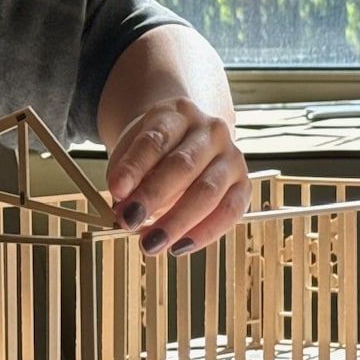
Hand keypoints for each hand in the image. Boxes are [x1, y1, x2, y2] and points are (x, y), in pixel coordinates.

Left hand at [104, 97, 249, 255]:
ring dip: (177, 222)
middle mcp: (211, 131)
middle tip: (129, 222)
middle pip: (183, 165)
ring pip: (208, 191)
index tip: (116, 191)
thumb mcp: (135, 152)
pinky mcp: (243, 183)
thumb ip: (128, 179)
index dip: (135, 167)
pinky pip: (230, 211)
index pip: (155, 140)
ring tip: (151, 244)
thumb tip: (124, 213)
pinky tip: (180, 246)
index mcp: (178, 113)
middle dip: (153, 197)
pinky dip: (205, 233)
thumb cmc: (157, 150)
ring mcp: (232, 156)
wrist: (188, 141)